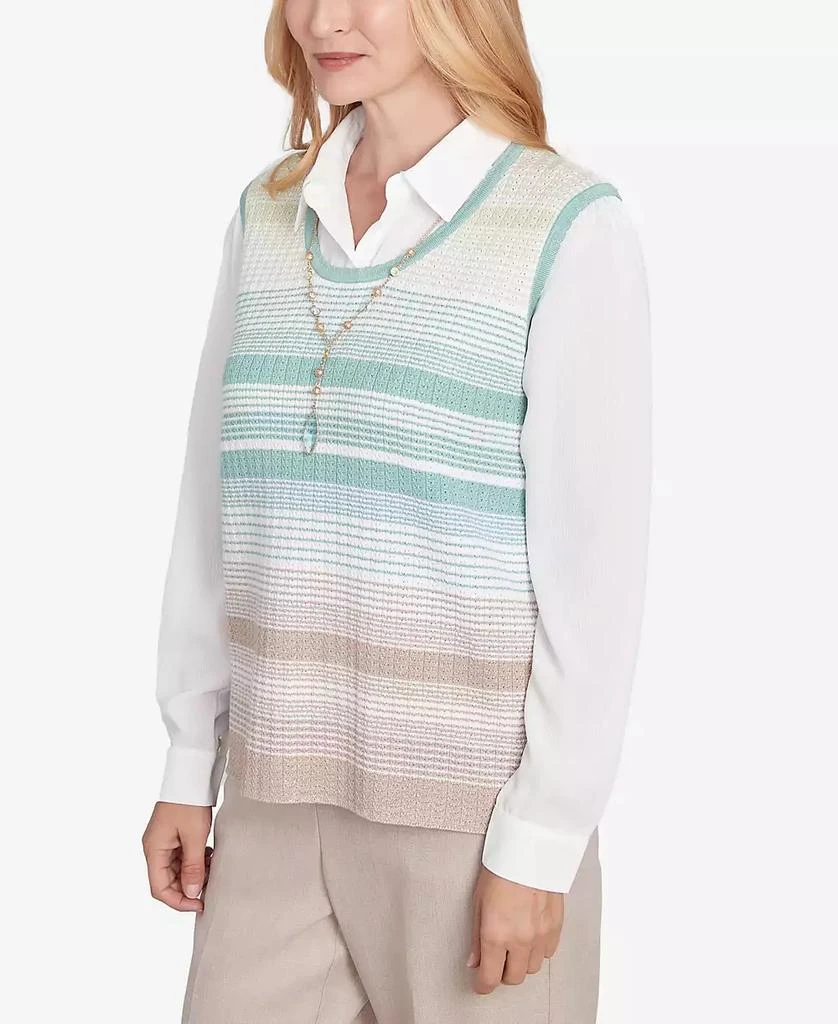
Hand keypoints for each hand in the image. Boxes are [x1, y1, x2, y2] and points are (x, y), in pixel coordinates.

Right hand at [142, 801, 212, 911]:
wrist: (191, 774)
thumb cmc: (189, 802)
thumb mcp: (195, 836)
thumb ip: (193, 867)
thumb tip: (191, 893)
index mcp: (154, 850)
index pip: (160, 889)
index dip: (179, 901)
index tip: (199, 904)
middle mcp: (155, 848)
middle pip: (167, 881)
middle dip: (188, 887)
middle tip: (211, 886)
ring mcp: (164, 841)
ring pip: (177, 869)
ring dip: (194, 873)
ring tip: (212, 868)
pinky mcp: (174, 835)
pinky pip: (182, 857)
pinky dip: (195, 861)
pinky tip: (209, 856)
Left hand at [466, 866, 563, 994]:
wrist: (529, 848)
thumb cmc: (500, 869)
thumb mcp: (478, 901)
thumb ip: (476, 936)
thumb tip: (474, 961)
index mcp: (496, 934)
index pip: (490, 978)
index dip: (482, 985)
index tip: (480, 983)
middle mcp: (520, 940)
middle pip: (513, 978)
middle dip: (502, 973)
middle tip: (496, 959)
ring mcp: (541, 935)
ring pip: (532, 968)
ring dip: (521, 961)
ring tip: (514, 942)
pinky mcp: (556, 927)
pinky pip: (548, 953)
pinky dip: (538, 949)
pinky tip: (530, 934)